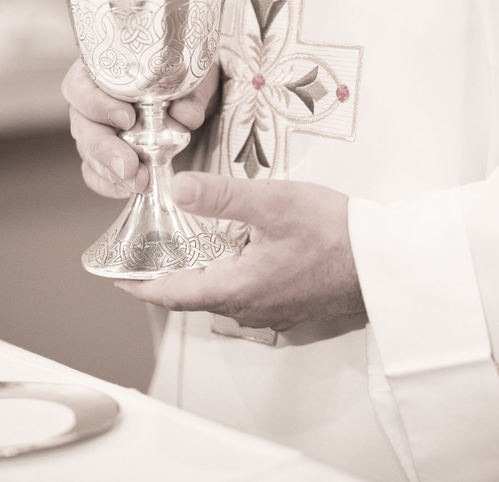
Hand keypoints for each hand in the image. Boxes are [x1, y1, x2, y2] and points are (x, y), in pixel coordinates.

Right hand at [60, 59, 220, 197]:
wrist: (189, 95)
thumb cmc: (182, 78)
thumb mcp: (191, 79)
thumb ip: (189, 96)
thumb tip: (184, 116)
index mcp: (100, 73)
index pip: (81, 86)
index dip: (97, 104)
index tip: (127, 119)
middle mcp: (91, 102)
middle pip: (83, 127)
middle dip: (106, 151)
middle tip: (130, 167)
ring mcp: (96, 131)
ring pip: (89, 153)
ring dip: (113, 172)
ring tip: (140, 183)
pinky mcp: (106, 155)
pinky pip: (97, 173)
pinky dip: (111, 184)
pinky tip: (128, 189)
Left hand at [114, 172, 363, 330]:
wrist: (382, 263)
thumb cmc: (333, 234)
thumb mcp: (274, 204)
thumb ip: (223, 196)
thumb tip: (178, 189)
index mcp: (236, 287)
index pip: (171, 293)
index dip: (139, 284)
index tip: (115, 277)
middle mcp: (248, 306)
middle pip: (192, 295)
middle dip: (165, 277)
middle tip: (149, 254)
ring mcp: (270, 309)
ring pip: (218, 295)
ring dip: (196, 276)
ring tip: (184, 250)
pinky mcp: (288, 303)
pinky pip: (243, 294)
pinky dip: (225, 276)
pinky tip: (234, 253)